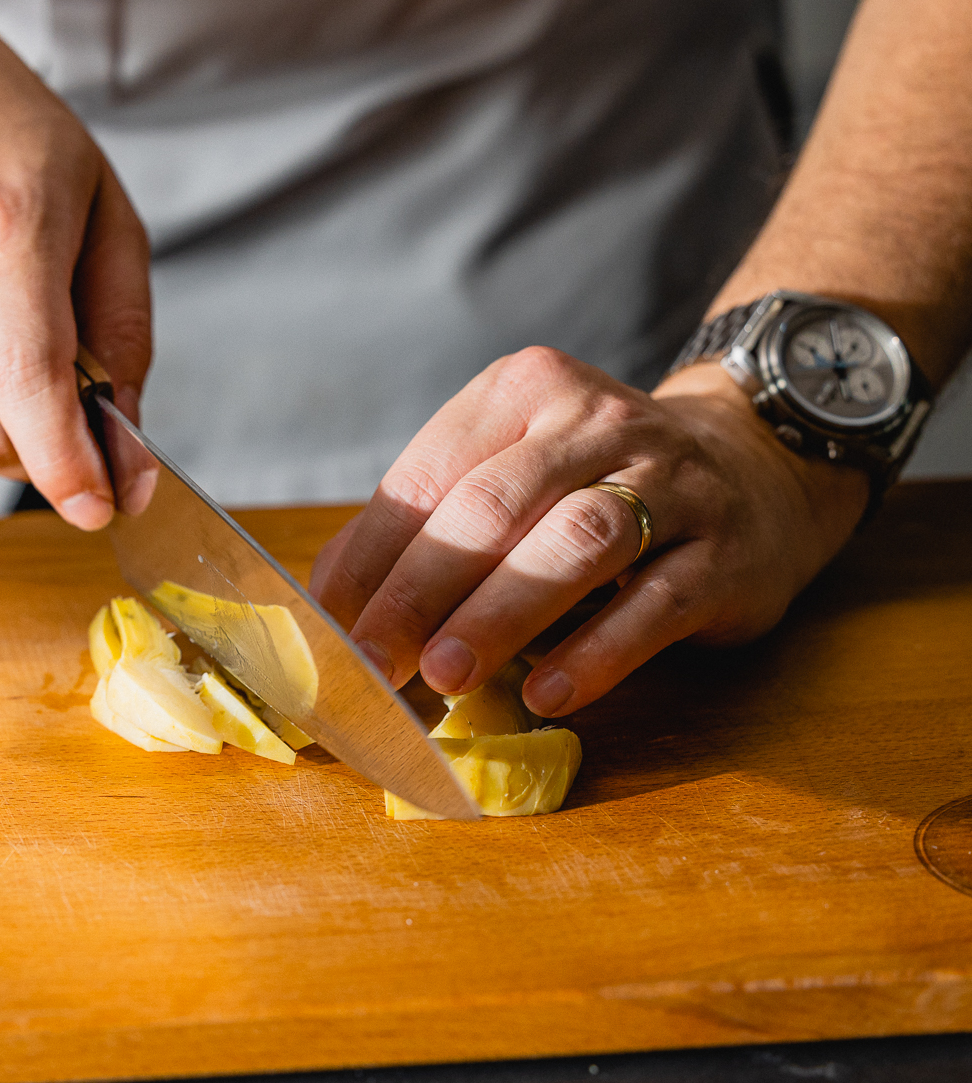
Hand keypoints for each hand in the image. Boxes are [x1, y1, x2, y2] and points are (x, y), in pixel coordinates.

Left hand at [309, 347, 868, 718]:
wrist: (754, 467)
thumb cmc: (593, 484)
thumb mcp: (510, 474)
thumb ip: (428, 525)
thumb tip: (334, 605)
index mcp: (526, 390)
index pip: (431, 474)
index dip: (372, 554)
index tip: (329, 625)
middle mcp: (599, 421)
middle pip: (494, 507)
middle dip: (422, 590)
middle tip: (374, 661)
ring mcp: (672, 481)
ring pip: (574, 543)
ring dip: (499, 615)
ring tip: (444, 676)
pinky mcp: (725, 551)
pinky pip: (655, 603)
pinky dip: (595, 652)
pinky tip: (546, 692)